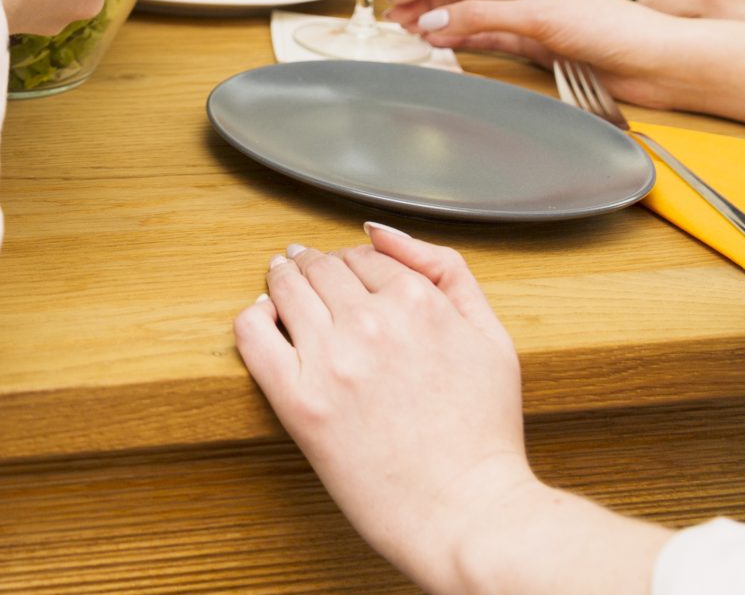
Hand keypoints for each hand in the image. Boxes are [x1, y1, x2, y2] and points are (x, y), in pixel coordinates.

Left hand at [235, 225, 537, 590]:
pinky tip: (264, 321)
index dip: (352, 263)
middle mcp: (371, 323)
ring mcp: (331, 361)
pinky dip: (253, 317)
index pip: (364, 256)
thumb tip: (379, 231)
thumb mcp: (492, 338)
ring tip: (281, 286)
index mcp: (419, 303)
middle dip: (313, 265)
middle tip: (304, 271)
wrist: (469, 514)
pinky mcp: (299, 402)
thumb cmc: (484, 436)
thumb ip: (446, 271)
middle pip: (321, 267)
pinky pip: (253, 334)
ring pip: (285, 289)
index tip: (346, 275)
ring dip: (281, 281)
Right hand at [388, 0, 687, 107]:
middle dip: (428, 0)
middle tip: (396, 16)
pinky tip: (441, 43)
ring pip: (471, 14)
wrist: (654, 63)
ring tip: (410, 31)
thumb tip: (435, 21)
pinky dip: (461, 40)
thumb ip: (483, 18)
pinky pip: (487, 37)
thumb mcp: (540, 17)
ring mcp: (529, 17)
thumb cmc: (614, 28)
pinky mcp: (535, 45)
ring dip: (440, 21)